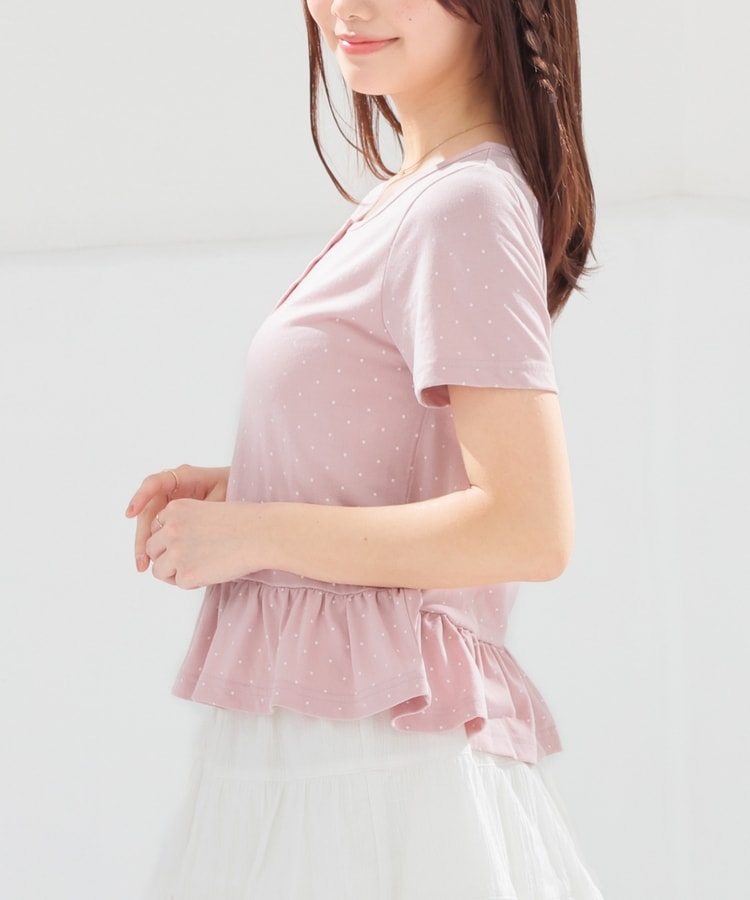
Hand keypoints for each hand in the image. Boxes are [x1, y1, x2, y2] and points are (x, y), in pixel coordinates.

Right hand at [125, 465, 229, 572]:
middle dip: (141, 536)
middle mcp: (170, 488)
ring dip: (143, 545)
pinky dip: (154, 547)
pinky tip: (154, 563)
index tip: (131, 512)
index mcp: (183, 477)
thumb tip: (185, 525)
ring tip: (142, 566)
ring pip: (149, 524)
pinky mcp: (170, 517)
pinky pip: (157, 531)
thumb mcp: (223, 496)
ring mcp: (168, 503)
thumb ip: (204, 507)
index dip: (140, 496)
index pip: (154, 483)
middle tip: (141, 558)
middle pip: (147, 511)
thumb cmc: (234, 491)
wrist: (241, 496)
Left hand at [145, 499, 259, 588]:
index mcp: (175, 509)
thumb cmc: (243, 522)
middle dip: (167, 557)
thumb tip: (170, 547)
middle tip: (189, 560)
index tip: (186, 544)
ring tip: (198, 569)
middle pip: (151, 549)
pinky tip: (210, 573)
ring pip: (159, 569)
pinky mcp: (186, 574)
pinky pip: (178, 583)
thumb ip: (184, 523)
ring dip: (174, 572)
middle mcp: (170, 529)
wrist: (262, 534)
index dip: (168, 539)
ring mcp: (176, 552)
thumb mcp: (206, 510)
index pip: (155, 529)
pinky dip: (191, 582)